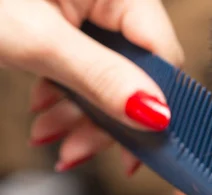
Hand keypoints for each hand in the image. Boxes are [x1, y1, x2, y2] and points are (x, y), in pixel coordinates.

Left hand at [0, 0, 183, 173]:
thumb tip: (154, 112)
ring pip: (110, 78)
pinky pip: (85, 70)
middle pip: (136, 72)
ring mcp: (89, 12)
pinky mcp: (69, 25)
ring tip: (53, 137)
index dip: (157, 103)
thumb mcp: (34, 39)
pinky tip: (47, 115)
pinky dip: (67, 98)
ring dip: (82, 115)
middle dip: (107, 117)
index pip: (162, 54)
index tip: (143, 143)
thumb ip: (99, 76)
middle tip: (84, 149)